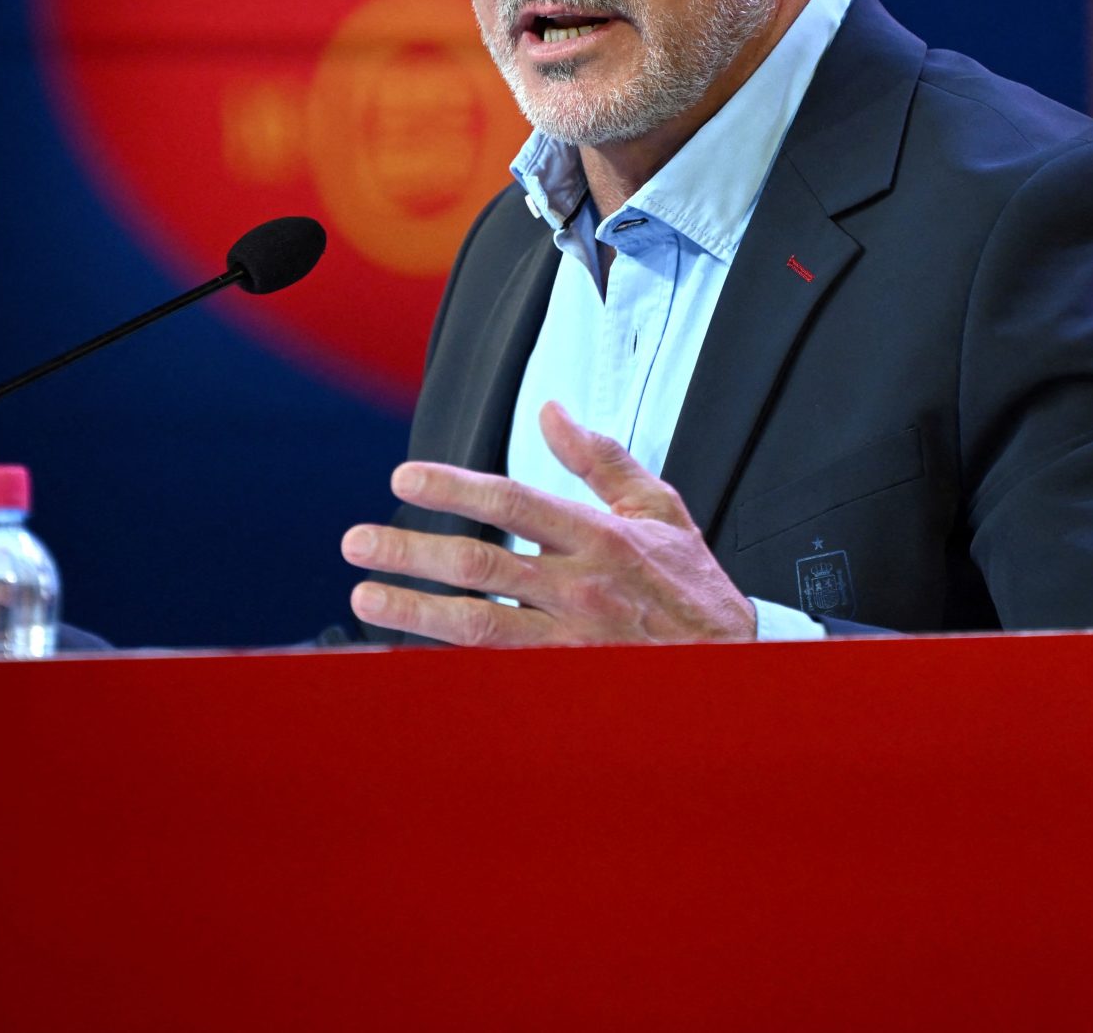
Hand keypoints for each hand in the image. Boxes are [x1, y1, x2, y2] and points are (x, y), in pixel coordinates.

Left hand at [341, 402, 755, 646]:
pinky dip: (449, 658)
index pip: (513, 502)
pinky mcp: (566, 680)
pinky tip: (408, 649)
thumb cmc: (690, 582)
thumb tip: (550, 412)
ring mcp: (570, 641)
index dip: (454, 489)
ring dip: (413, 610)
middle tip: (356, 542)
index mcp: (600, 537)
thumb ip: (599, 458)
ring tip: (366, 596)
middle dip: (410, 551)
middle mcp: (580, 588)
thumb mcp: (657, 506)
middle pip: (479, 566)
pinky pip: (496, 668)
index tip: (404, 480)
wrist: (736, 663)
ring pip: (476, 626)